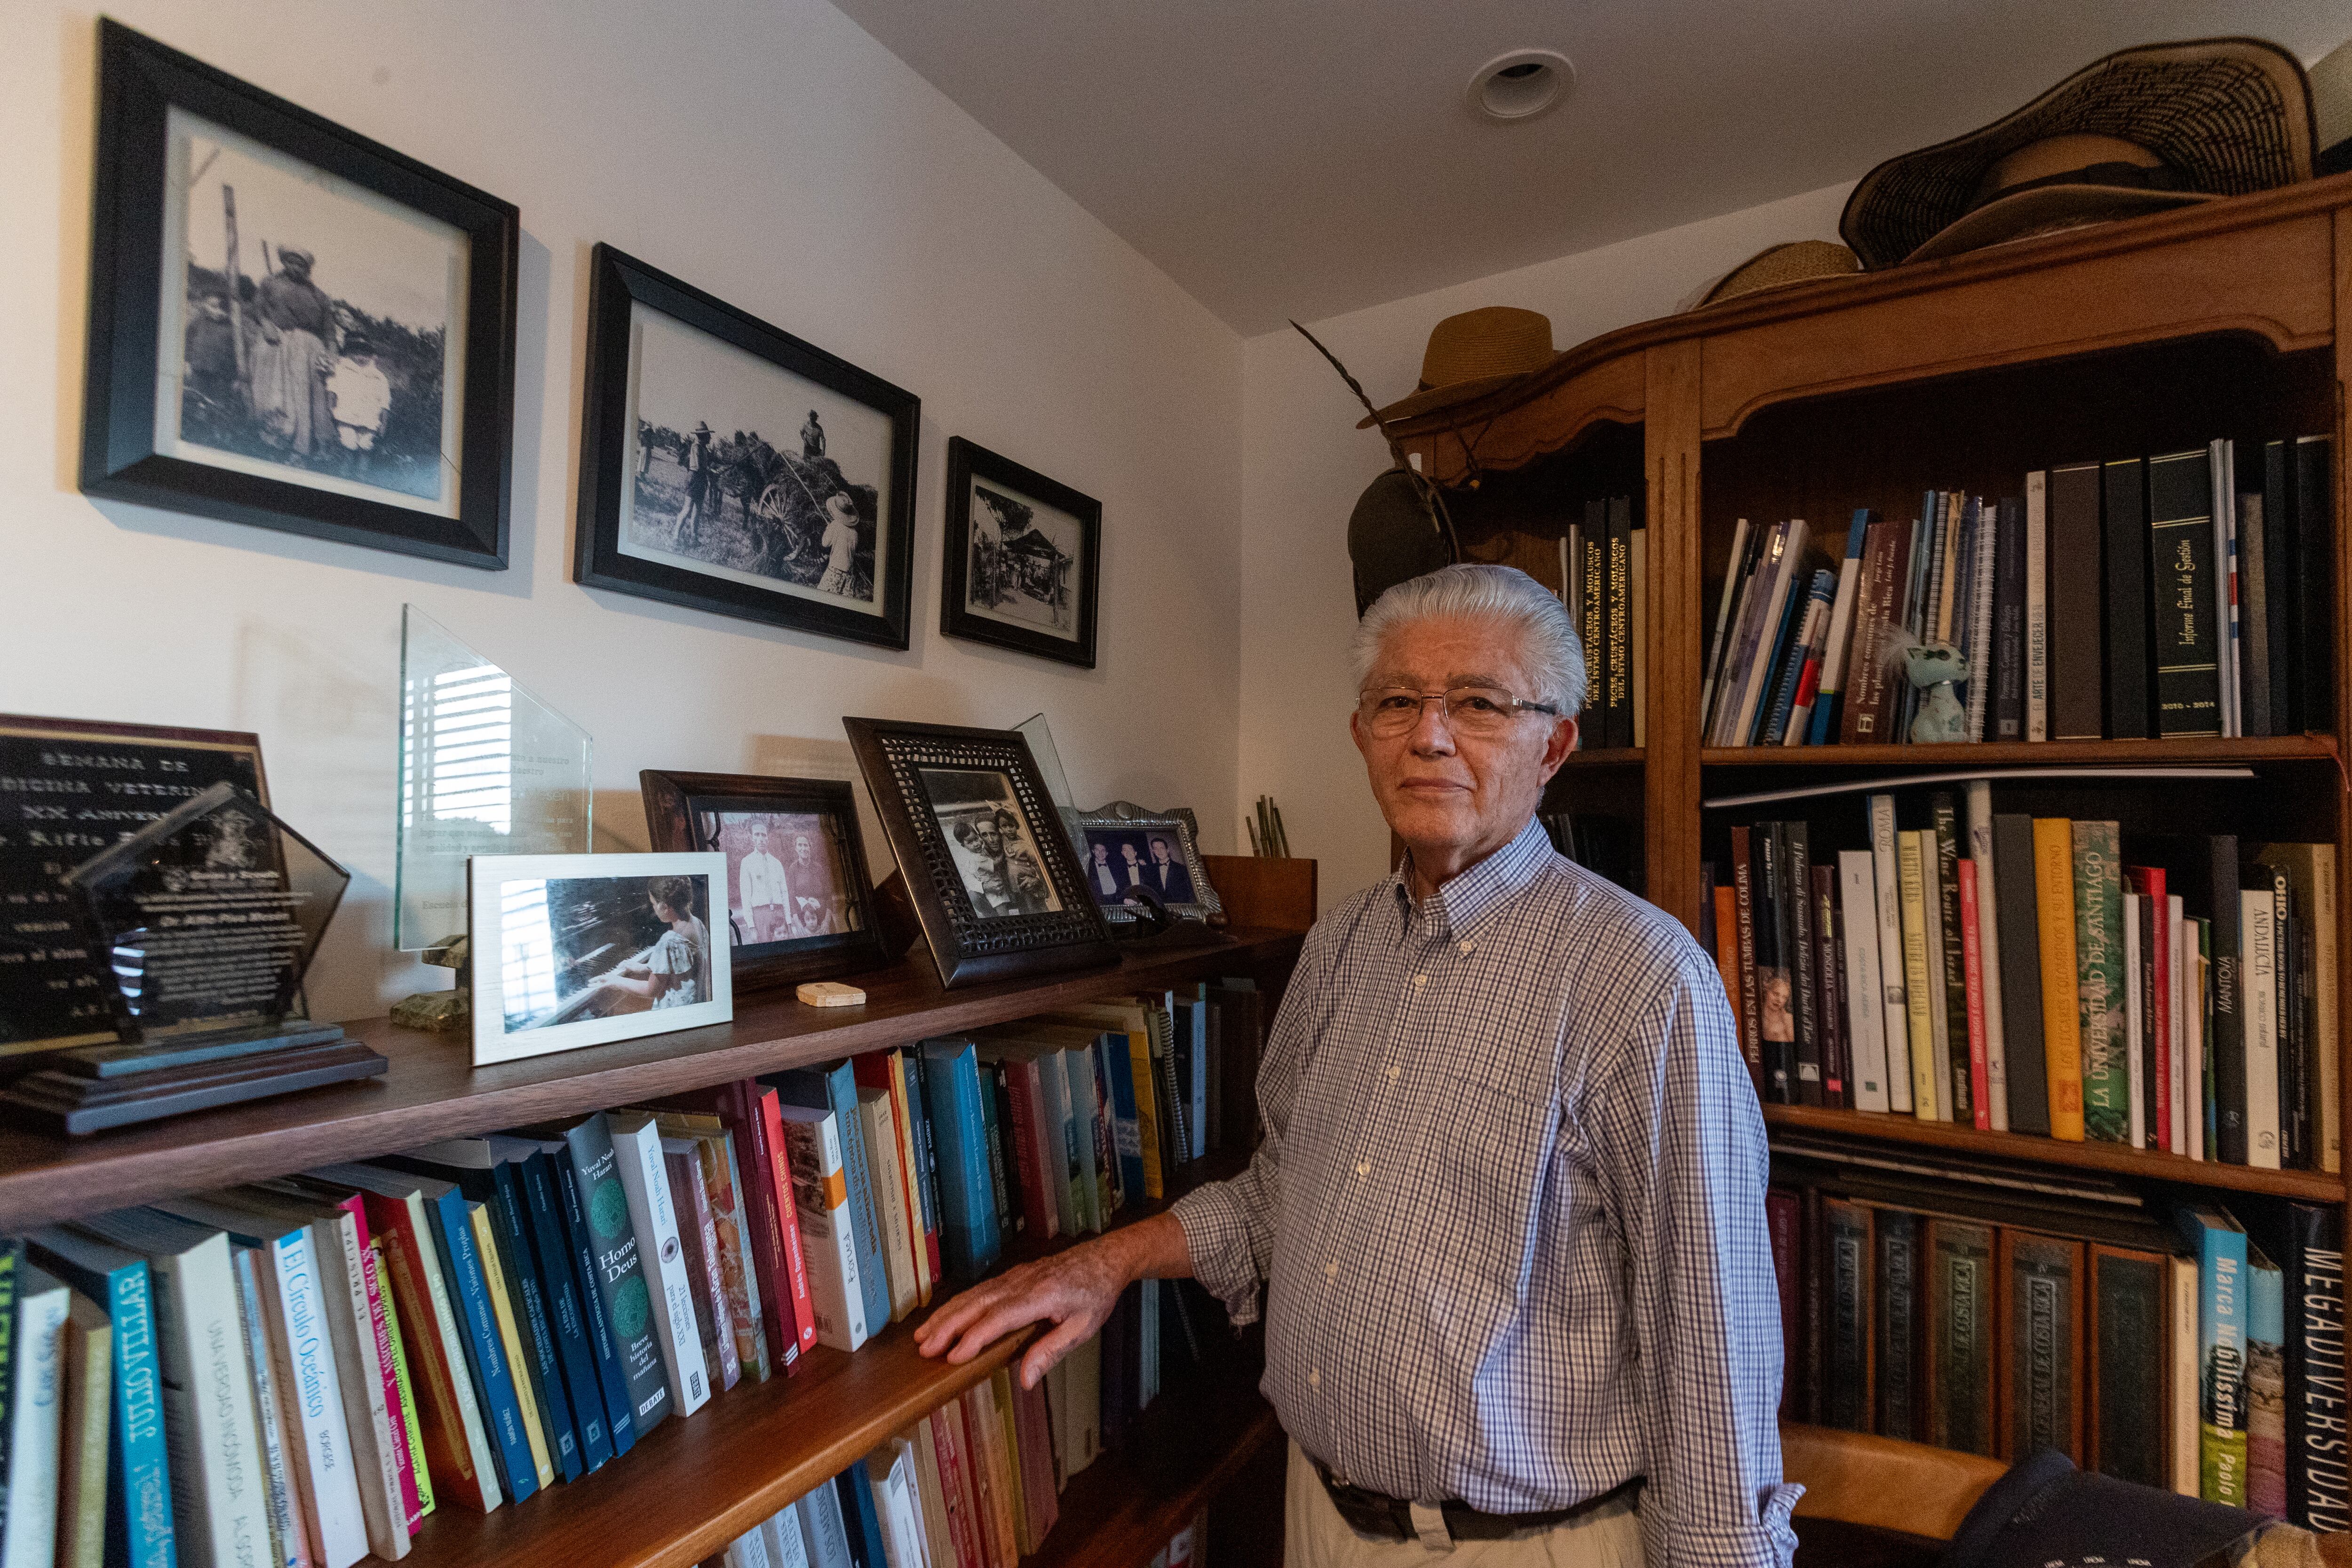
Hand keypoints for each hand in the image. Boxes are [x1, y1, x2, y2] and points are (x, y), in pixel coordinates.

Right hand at [914, 1235, 1132, 1390]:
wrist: (1104, 1258)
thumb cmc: (1095, 1294)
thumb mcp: (1082, 1327)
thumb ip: (1051, 1351)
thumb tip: (1025, 1379)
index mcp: (1041, 1296)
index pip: (1000, 1318)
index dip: (974, 1337)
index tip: (953, 1357)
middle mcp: (1022, 1283)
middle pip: (977, 1304)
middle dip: (948, 1326)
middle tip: (924, 1349)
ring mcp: (1014, 1276)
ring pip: (973, 1295)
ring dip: (946, 1315)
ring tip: (922, 1336)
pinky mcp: (1011, 1276)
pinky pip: (979, 1290)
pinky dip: (957, 1304)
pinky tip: (943, 1318)